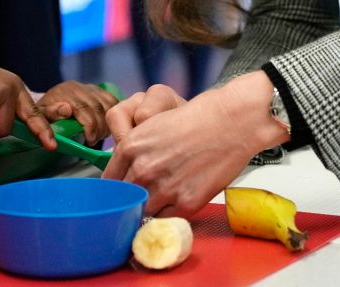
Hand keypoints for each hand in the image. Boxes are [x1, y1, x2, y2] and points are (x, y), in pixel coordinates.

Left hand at [37, 81, 119, 143]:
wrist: (49, 106)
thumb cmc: (45, 116)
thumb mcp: (40, 117)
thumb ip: (50, 114)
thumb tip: (66, 110)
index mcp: (64, 92)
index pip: (83, 108)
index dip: (90, 126)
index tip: (89, 140)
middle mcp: (78, 87)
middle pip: (97, 107)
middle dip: (99, 128)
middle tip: (93, 141)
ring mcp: (89, 88)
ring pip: (108, 104)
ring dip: (106, 123)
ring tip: (99, 135)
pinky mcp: (98, 91)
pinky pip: (112, 101)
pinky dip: (113, 114)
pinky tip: (105, 126)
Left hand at [102, 72, 286, 217]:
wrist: (230, 121)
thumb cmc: (195, 120)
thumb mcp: (153, 127)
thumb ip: (134, 152)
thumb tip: (126, 175)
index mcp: (130, 147)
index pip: (109, 181)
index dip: (116, 188)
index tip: (121, 192)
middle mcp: (143, 169)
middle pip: (125, 199)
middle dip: (131, 199)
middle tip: (142, 198)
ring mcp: (164, 187)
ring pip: (144, 212)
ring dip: (150, 209)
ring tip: (163, 199)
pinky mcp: (186, 202)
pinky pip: (167, 219)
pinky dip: (170, 214)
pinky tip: (178, 201)